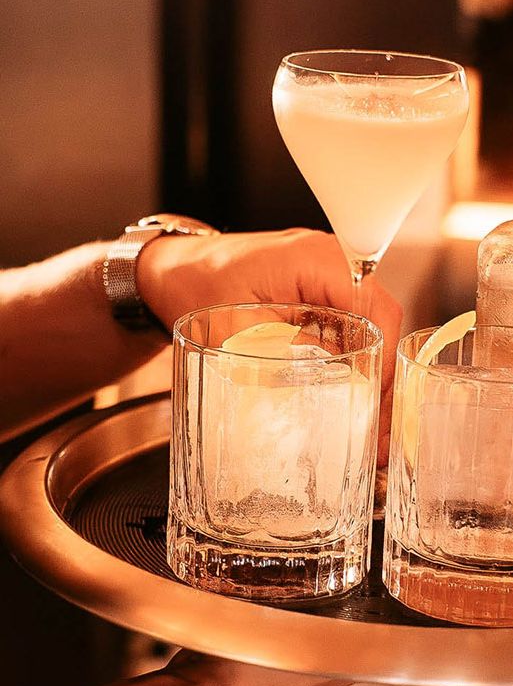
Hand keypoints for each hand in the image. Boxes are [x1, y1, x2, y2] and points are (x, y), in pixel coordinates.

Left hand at [137, 228, 401, 462]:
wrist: (170, 271)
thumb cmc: (193, 285)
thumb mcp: (233, 331)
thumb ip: (278, 358)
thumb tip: (319, 398)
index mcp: (314, 259)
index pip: (375, 307)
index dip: (383, 358)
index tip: (376, 401)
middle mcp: (328, 258)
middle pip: (379, 318)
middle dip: (383, 374)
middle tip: (380, 426)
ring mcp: (324, 273)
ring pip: (368, 324)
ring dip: (371, 370)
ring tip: (370, 422)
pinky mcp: (316, 290)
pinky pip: (349, 324)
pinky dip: (353, 360)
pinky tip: (350, 397)